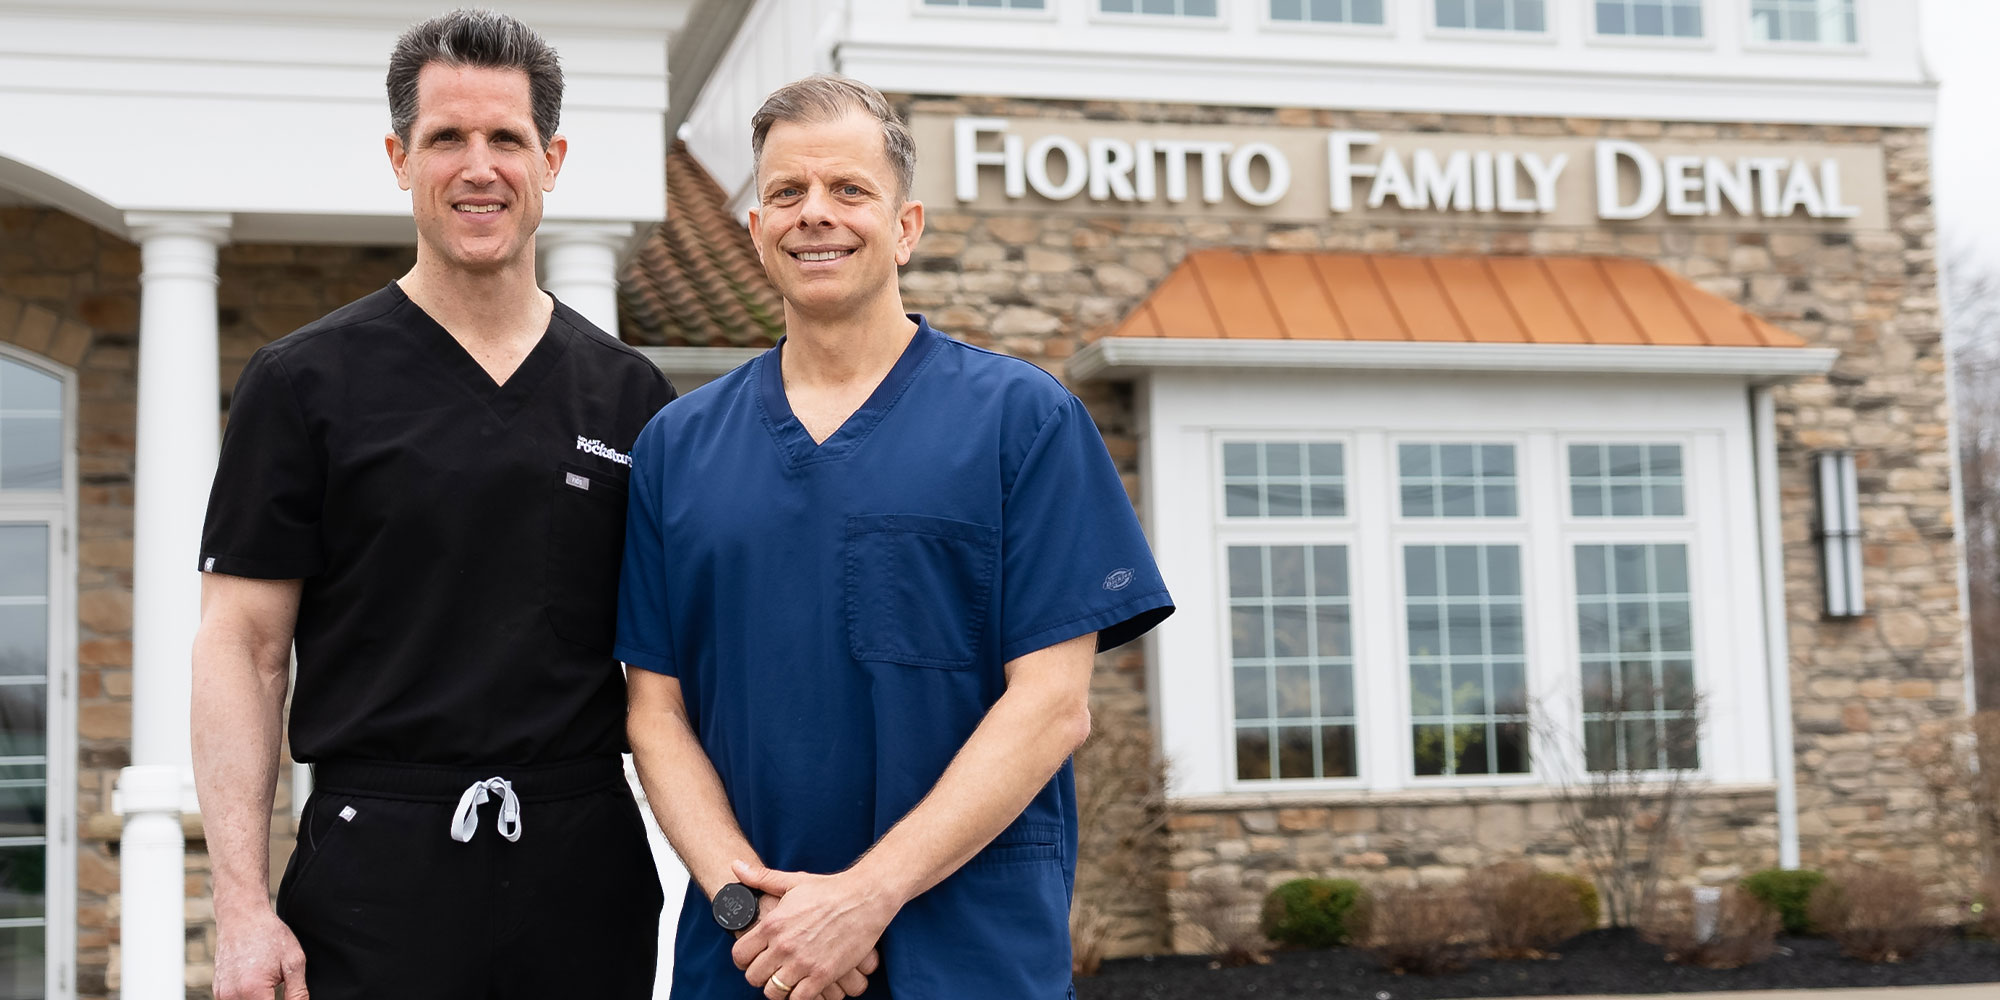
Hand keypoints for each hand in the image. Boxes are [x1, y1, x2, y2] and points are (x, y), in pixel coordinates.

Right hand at [212, 908, 307, 999]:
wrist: (242, 917)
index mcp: (253, 991)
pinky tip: (257, 984)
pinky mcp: (218, 991)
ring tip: (269, 984)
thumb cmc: (269, 935)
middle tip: (278, 986)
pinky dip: (248, 998)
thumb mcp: (293, 962)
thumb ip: (297, 993)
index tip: (290, 997)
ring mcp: (222, 995)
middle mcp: (232, 996)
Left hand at [730, 860, 894, 998]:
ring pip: (774, 992)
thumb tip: (735, 865)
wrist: (865, 898)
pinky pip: (799, 999)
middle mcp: (784, 945)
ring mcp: (803, 962)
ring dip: (778, 989)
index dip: (743, 960)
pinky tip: (805, 985)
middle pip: (754, 977)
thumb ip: (761, 877)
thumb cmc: (829, 889)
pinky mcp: (823, 975)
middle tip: (772, 971)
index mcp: (773, 923)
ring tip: (788, 980)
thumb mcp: (793, 881)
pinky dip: (799, 996)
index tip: (752, 959)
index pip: (740, 955)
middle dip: (760, 976)